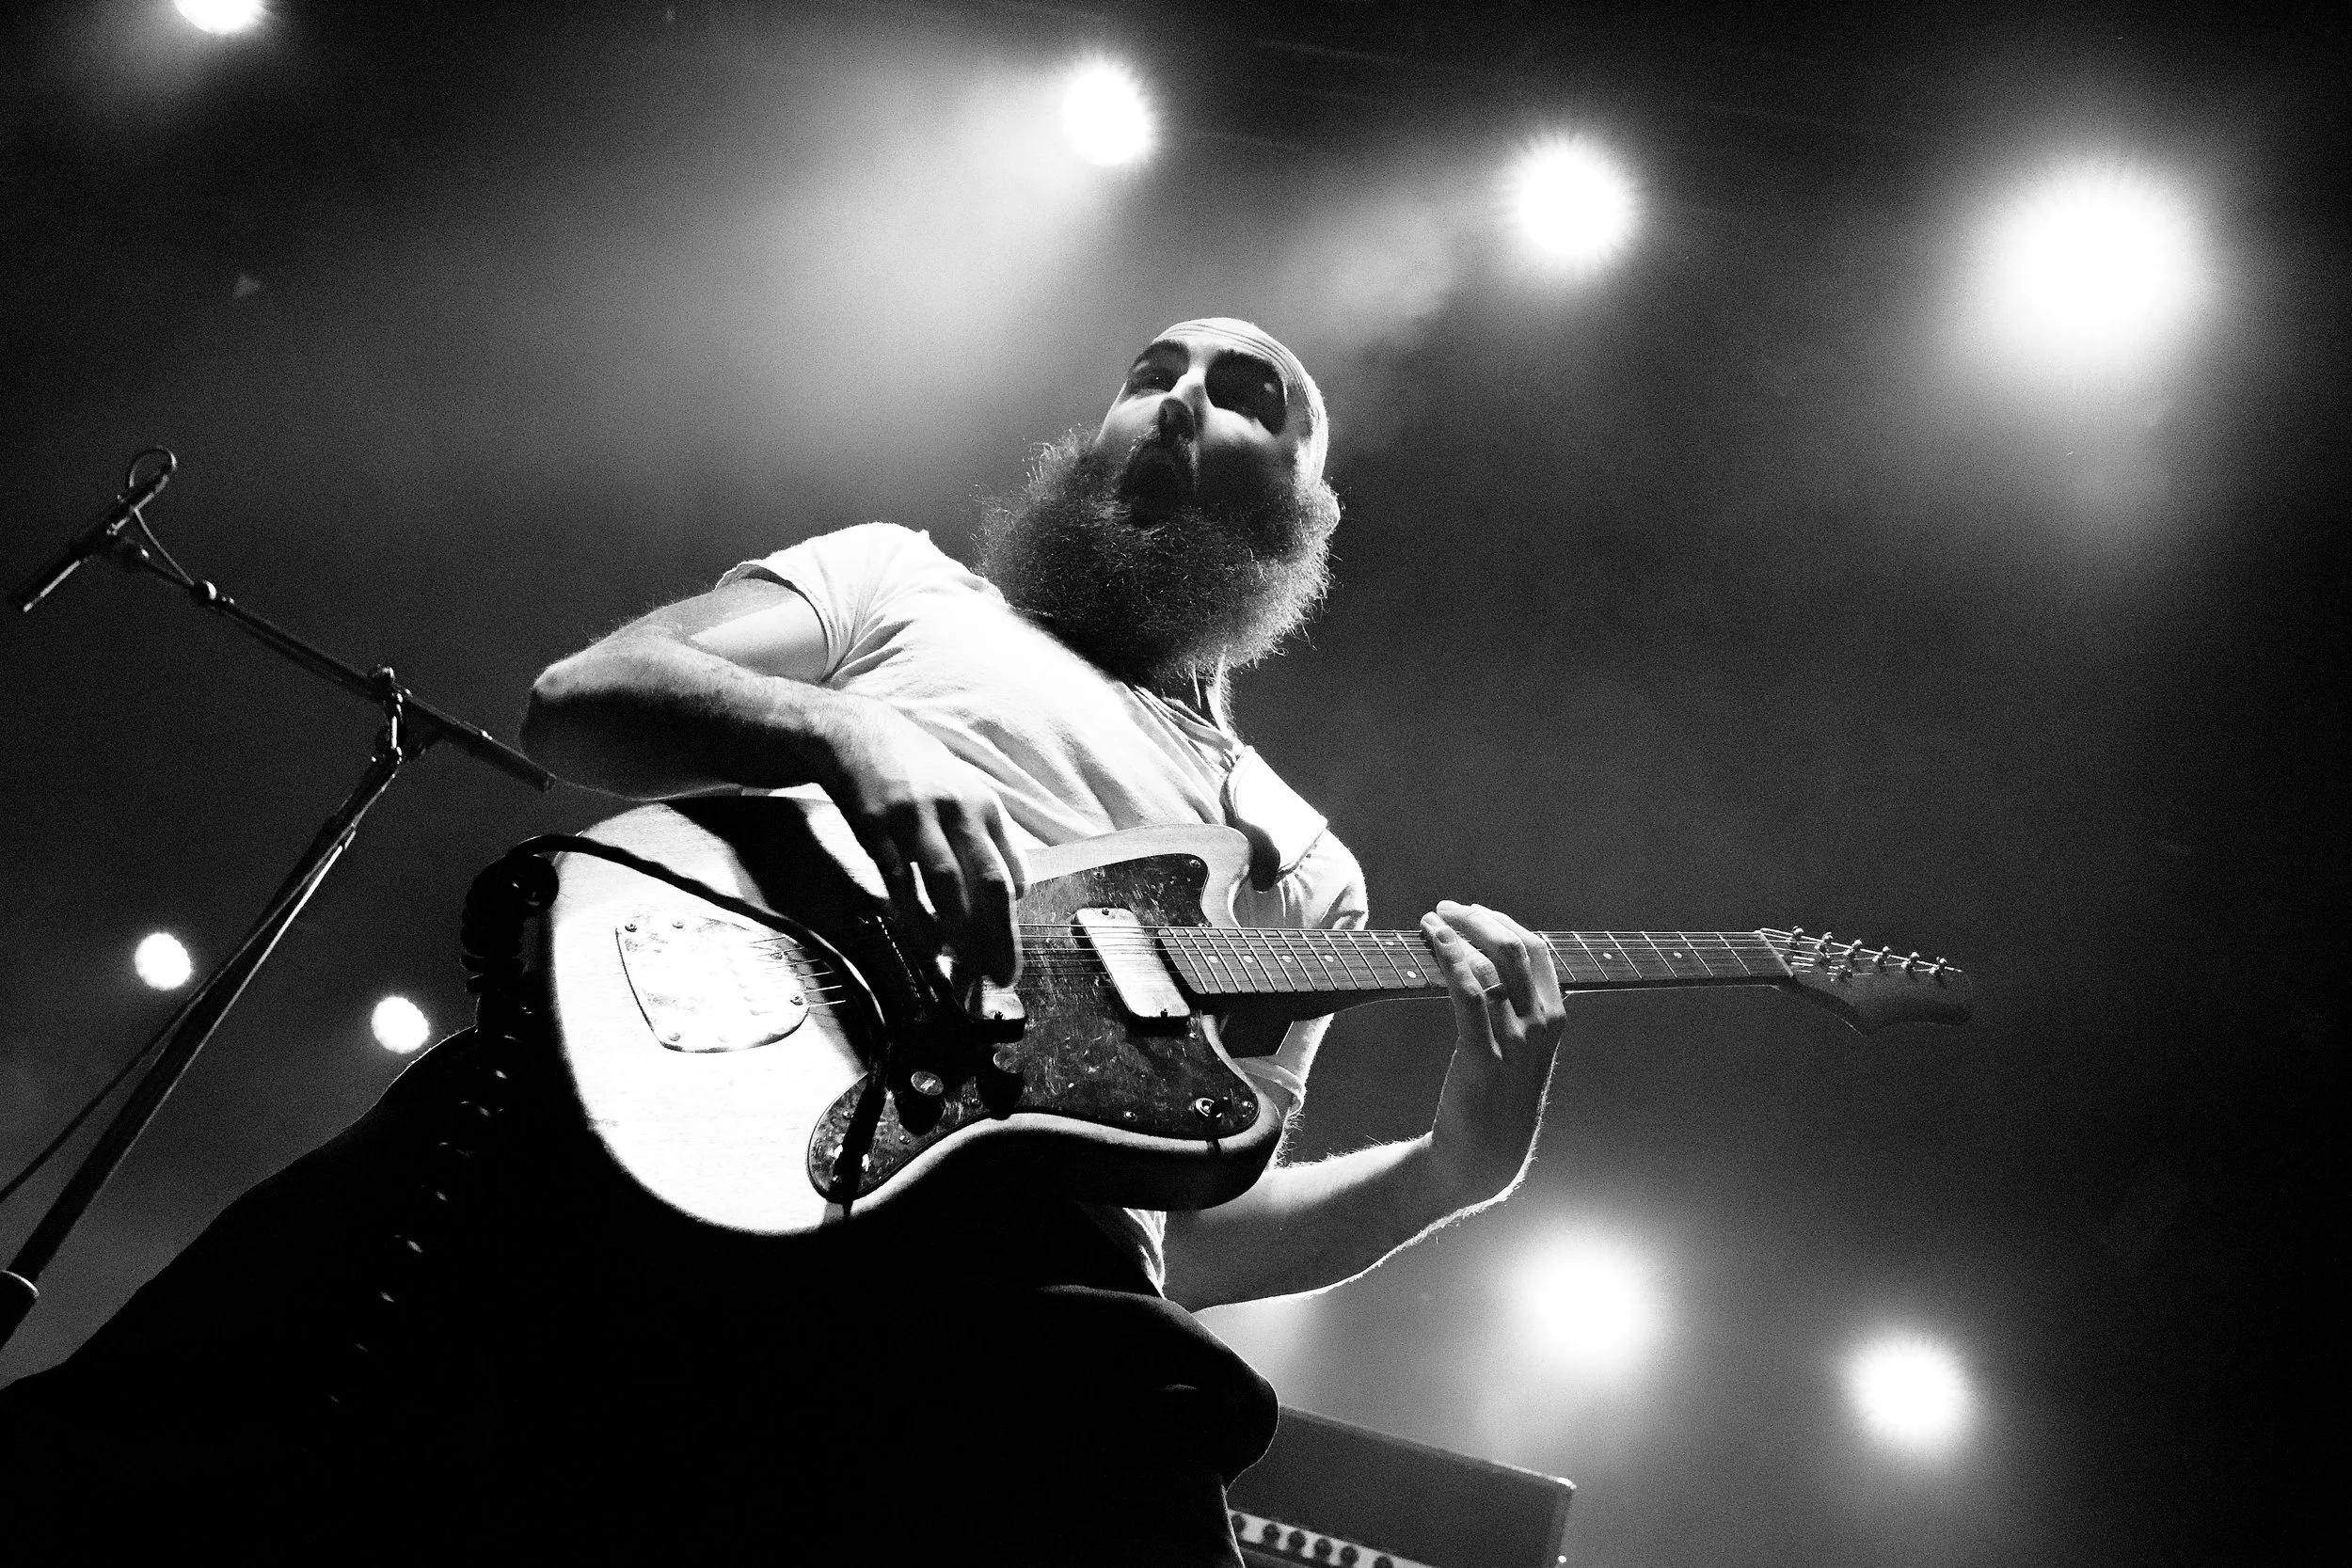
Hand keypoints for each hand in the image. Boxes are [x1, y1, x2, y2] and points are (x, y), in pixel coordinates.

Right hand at [811, 695, 1027, 984]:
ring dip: (960, 933)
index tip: (1009, 956)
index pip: (1011, 873)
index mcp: (984, 806)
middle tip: (1001, 975)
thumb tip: (1013, 892)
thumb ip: (988, 840)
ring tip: (967, 969)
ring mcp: (916, 818)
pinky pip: (901, 881)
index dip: (1013, 922)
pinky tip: (927, 944)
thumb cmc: (917, 773)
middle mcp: (956, 810)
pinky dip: (916, 917)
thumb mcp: (963, 795)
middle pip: (987, 883)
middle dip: (999, 937)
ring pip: (947, 885)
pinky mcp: (878, 827)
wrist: (857, 735)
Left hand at [1421, 900, 1567, 1206]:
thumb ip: (1516, 1007)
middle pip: (1516, 948)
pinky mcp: (1482, 1057)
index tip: (1473, 912)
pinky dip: (1450, 956)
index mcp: (1555, 1018)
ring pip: (1492, 963)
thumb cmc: (1498, 1097)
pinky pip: (1468, 992)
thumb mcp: (1522, 1048)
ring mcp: (1516, 1042)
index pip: (1537, 951)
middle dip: (1480, 918)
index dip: (1503, 923)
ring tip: (1432, 920)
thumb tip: (1488, 960)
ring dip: (1460, 931)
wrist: (1484, 1157)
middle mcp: (1542, 1025)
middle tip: (1447, 908)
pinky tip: (1432, 940)